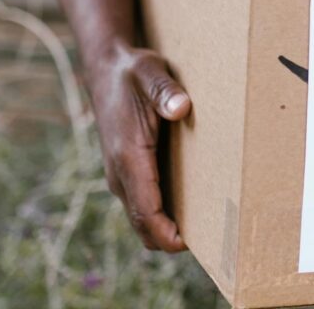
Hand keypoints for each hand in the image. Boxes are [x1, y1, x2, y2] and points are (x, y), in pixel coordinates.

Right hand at [88, 41, 190, 251]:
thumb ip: (165, 91)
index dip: (164, 232)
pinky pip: (142, 204)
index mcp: (127, 155)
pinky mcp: (127, 170)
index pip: (143, 209)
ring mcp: (121, 174)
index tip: (186, 244)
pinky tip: (188, 209)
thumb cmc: (132, 72)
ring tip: (203, 231)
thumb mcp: (150, 73)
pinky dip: (160, 215)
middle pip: (142, 223)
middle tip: (208, 243)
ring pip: (141, 217)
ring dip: (164, 229)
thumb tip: (181, 107)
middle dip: (168, 239)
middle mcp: (120, 171)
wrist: (106, 68)